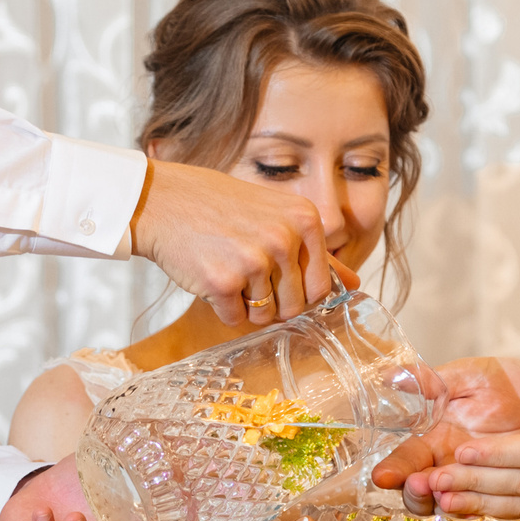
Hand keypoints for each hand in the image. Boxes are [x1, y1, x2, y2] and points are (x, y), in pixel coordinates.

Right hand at [130, 160, 360, 324]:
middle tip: (245, 274)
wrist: (164, 201)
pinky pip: (234, 320)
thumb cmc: (221, 208)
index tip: (278, 280)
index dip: (299, 294)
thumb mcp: (277, 215)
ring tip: (228, 270)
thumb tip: (355, 285)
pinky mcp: (223, 282)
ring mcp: (254, 260)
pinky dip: (221, 308)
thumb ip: (316, 253)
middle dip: (271, 303)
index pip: (321, 287)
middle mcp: (284, 239)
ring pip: (265, 317)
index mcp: (304, 220)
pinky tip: (210, 277)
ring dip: (245, 306)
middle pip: (295, 307)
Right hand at [370, 356, 519, 512]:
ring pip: (449, 504)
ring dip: (443, 503)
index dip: (393, 469)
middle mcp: (449, 465)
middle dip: (414, 493)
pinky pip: (486, 508)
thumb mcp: (471, 375)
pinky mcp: (503, 493)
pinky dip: (477, 508)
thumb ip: (434, 380)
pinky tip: (475, 503)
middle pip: (419, 492)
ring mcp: (476, 482)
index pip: (406, 458)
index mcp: (435, 436)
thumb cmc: (512, 385)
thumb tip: (391, 375)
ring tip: (444, 494)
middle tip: (419, 484)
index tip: (383, 475)